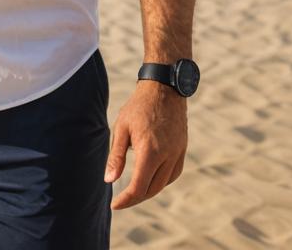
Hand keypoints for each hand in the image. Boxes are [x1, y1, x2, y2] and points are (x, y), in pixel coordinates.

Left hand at [104, 80, 187, 208]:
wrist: (164, 88)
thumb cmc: (138, 106)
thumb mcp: (122, 128)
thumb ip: (116, 156)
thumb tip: (109, 180)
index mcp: (150, 151)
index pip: (138, 187)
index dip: (126, 200)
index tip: (114, 204)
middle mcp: (167, 155)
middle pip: (152, 189)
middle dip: (136, 198)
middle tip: (121, 199)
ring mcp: (178, 152)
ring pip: (164, 183)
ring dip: (149, 191)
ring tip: (134, 191)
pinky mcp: (182, 148)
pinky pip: (173, 174)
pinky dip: (162, 181)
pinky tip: (152, 178)